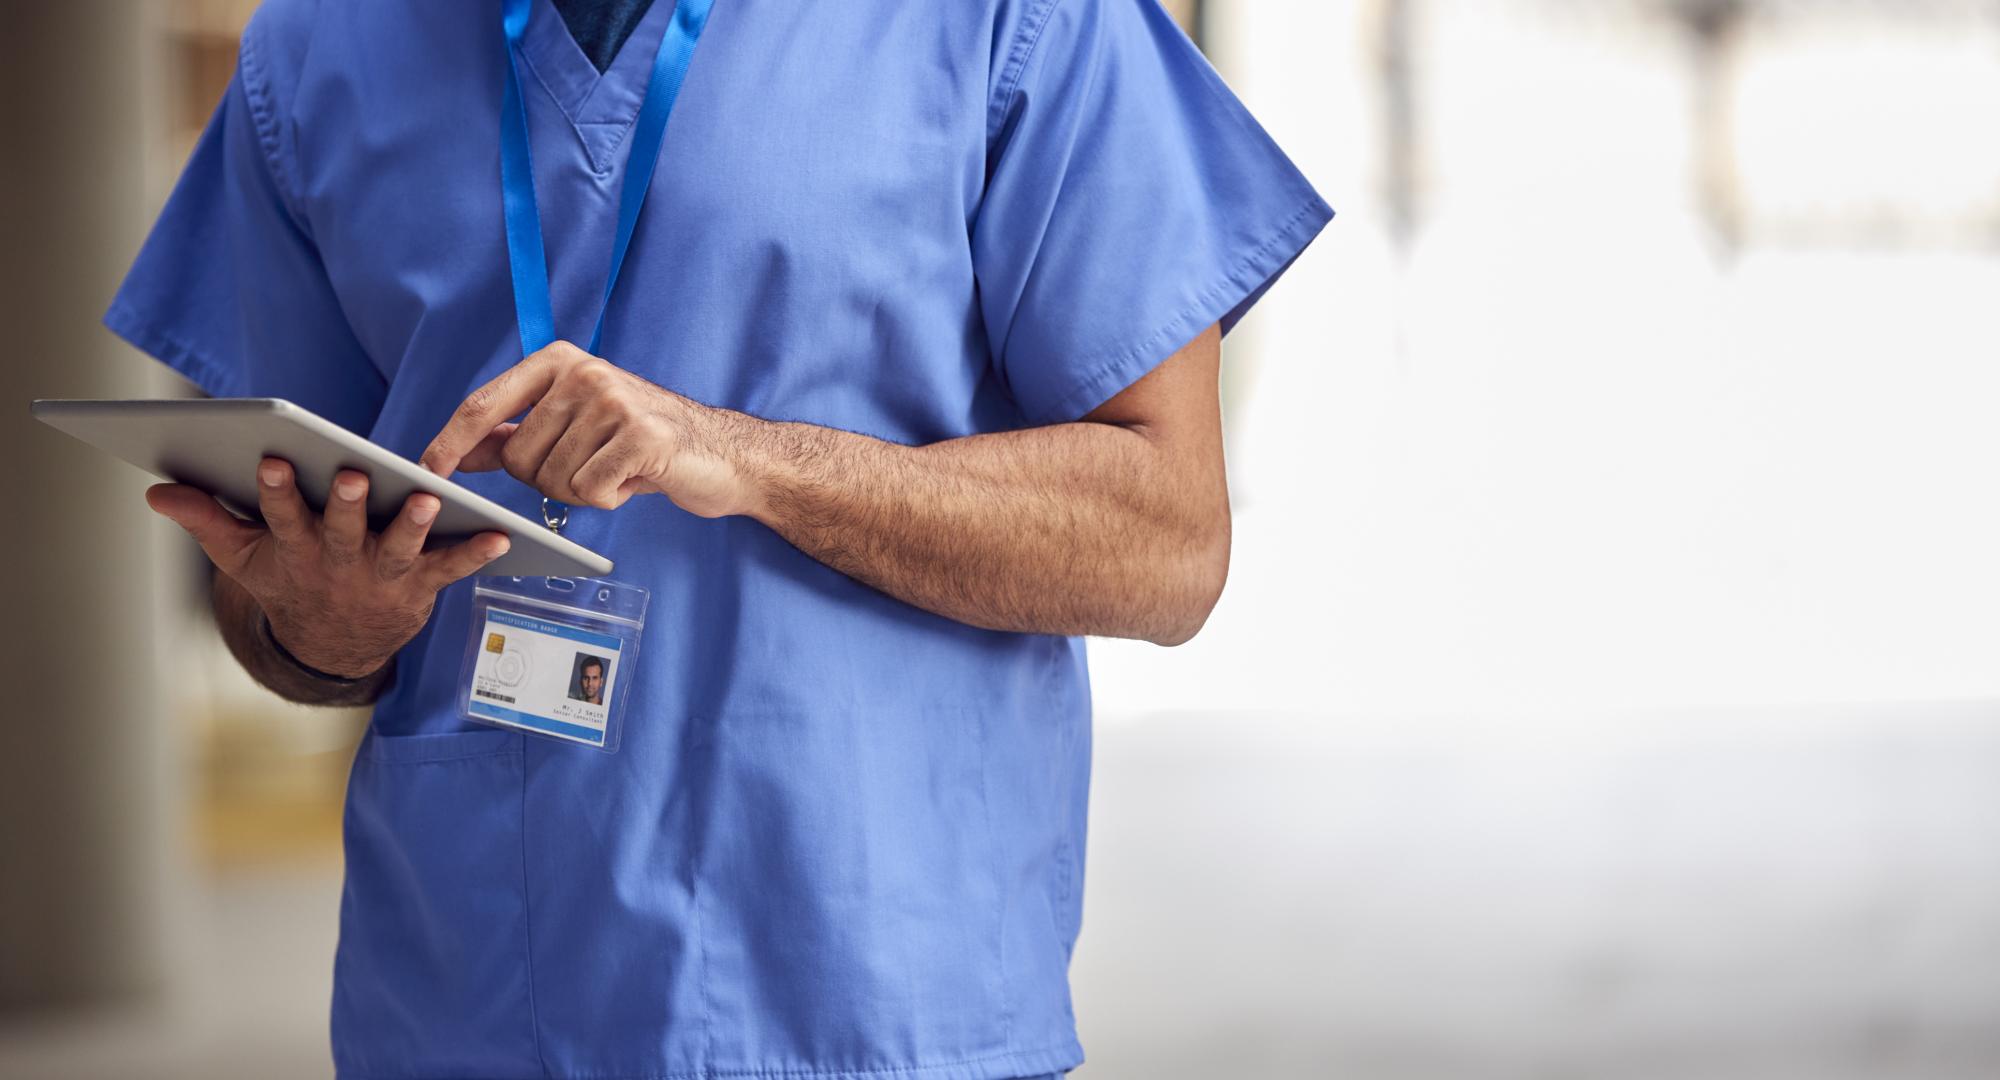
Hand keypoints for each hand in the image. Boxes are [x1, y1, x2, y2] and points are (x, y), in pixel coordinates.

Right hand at [145, 457, 511, 678]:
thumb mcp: (242, 557)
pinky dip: (475, 554)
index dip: (278, 491)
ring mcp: (382, 575)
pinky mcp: (420, 586)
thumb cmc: (290, 581)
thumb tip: (157, 491)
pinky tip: (500, 536)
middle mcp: (339, 562)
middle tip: (351, 475)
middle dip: (346, 504)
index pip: (282, 516)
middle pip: (343, 531)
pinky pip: (451, 569)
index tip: (273, 460)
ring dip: (413, 525)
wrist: (334, 645)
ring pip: (398, 549)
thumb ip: (206, 520)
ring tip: (426, 499)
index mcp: (295, 548)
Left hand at [419, 340, 754, 518]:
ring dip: (580, 491)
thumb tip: (455, 452)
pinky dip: (607, 499)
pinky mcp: (642, 436)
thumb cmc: (638, 441)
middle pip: (518, 456)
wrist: (719, 453)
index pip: (483, 404)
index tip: (426, 473)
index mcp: (558, 361)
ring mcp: (614, 400)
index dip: (449, 443)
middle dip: (545, 479)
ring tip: (614, 470)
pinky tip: (631, 480)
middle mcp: (584, 371)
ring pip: (553, 479)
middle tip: (588, 468)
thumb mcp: (572, 426)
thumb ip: (514, 433)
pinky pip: (590, 491)